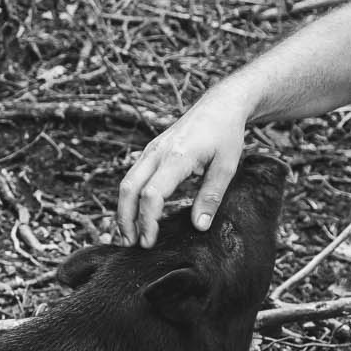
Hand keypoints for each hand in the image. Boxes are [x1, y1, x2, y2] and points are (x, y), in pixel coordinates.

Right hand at [116, 96, 248, 246]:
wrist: (219, 106)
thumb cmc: (225, 135)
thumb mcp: (226, 167)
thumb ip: (211, 196)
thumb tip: (199, 226)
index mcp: (177, 157)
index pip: (151, 194)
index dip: (147, 220)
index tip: (150, 241)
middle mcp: (157, 152)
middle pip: (129, 189)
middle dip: (126, 219)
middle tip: (131, 244)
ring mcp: (151, 150)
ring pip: (126, 182)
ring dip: (124, 210)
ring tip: (129, 235)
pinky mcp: (150, 151)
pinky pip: (133, 176)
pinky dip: (129, 198)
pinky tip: (135, 214)